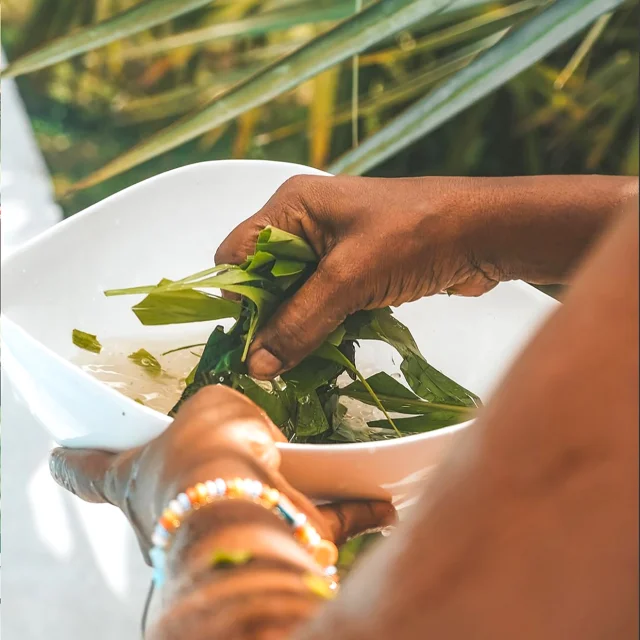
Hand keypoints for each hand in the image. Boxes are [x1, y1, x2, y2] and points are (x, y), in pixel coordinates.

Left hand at [49, 385, 394, 559]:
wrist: (243, 510)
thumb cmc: (207, 456)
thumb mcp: (208, 407)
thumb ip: (224, 407)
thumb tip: (252, 430)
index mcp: (138, 478)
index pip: (90, 469)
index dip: (74, 460)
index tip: (57, 454)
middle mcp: (180, 511)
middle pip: (185, 488)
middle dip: (208, 468)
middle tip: (236, 443)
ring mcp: (230, 529)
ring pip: (260, 504)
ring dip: (288, 489)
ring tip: (320, 467)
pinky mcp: (281, 542)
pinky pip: (319, 525)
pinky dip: (351, 514)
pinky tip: (384, 502)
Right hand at [216, 175, 499, 378]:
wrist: (484, 233)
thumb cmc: (415, 236)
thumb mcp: (349, 279)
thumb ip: (299, 323)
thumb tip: (255, 365)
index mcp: (293, 206)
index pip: (237, 254)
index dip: (239, 297)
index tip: (252, 338)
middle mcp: (305, 222)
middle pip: (263, 278)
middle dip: (269, 316)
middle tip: (278, 356)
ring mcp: (331, 246)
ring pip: (293, 294)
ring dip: (298, 325)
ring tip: (307, 354)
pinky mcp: (353, 268)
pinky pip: (321, 301)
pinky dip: (322, 324)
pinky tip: (332, 343)